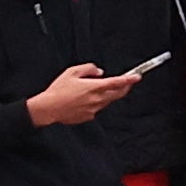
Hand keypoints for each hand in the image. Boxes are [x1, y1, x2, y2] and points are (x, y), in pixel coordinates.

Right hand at [24, 62, 145, 126]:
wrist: (48, 109)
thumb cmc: (58, 90)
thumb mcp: (72, 72)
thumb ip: (88, 69)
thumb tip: (99, 72)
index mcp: (94, 87)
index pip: (117, 82)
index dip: (129, 79)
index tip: (137, 76)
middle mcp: (97, 99)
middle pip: (118, 94)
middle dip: (125, 87)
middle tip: (126, 82)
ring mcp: (93, 109)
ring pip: (107, 101)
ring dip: (107, 94)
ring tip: (94, 89)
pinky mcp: (88, 116)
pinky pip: (97, 108)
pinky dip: (95, 102)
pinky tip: (83, 100)